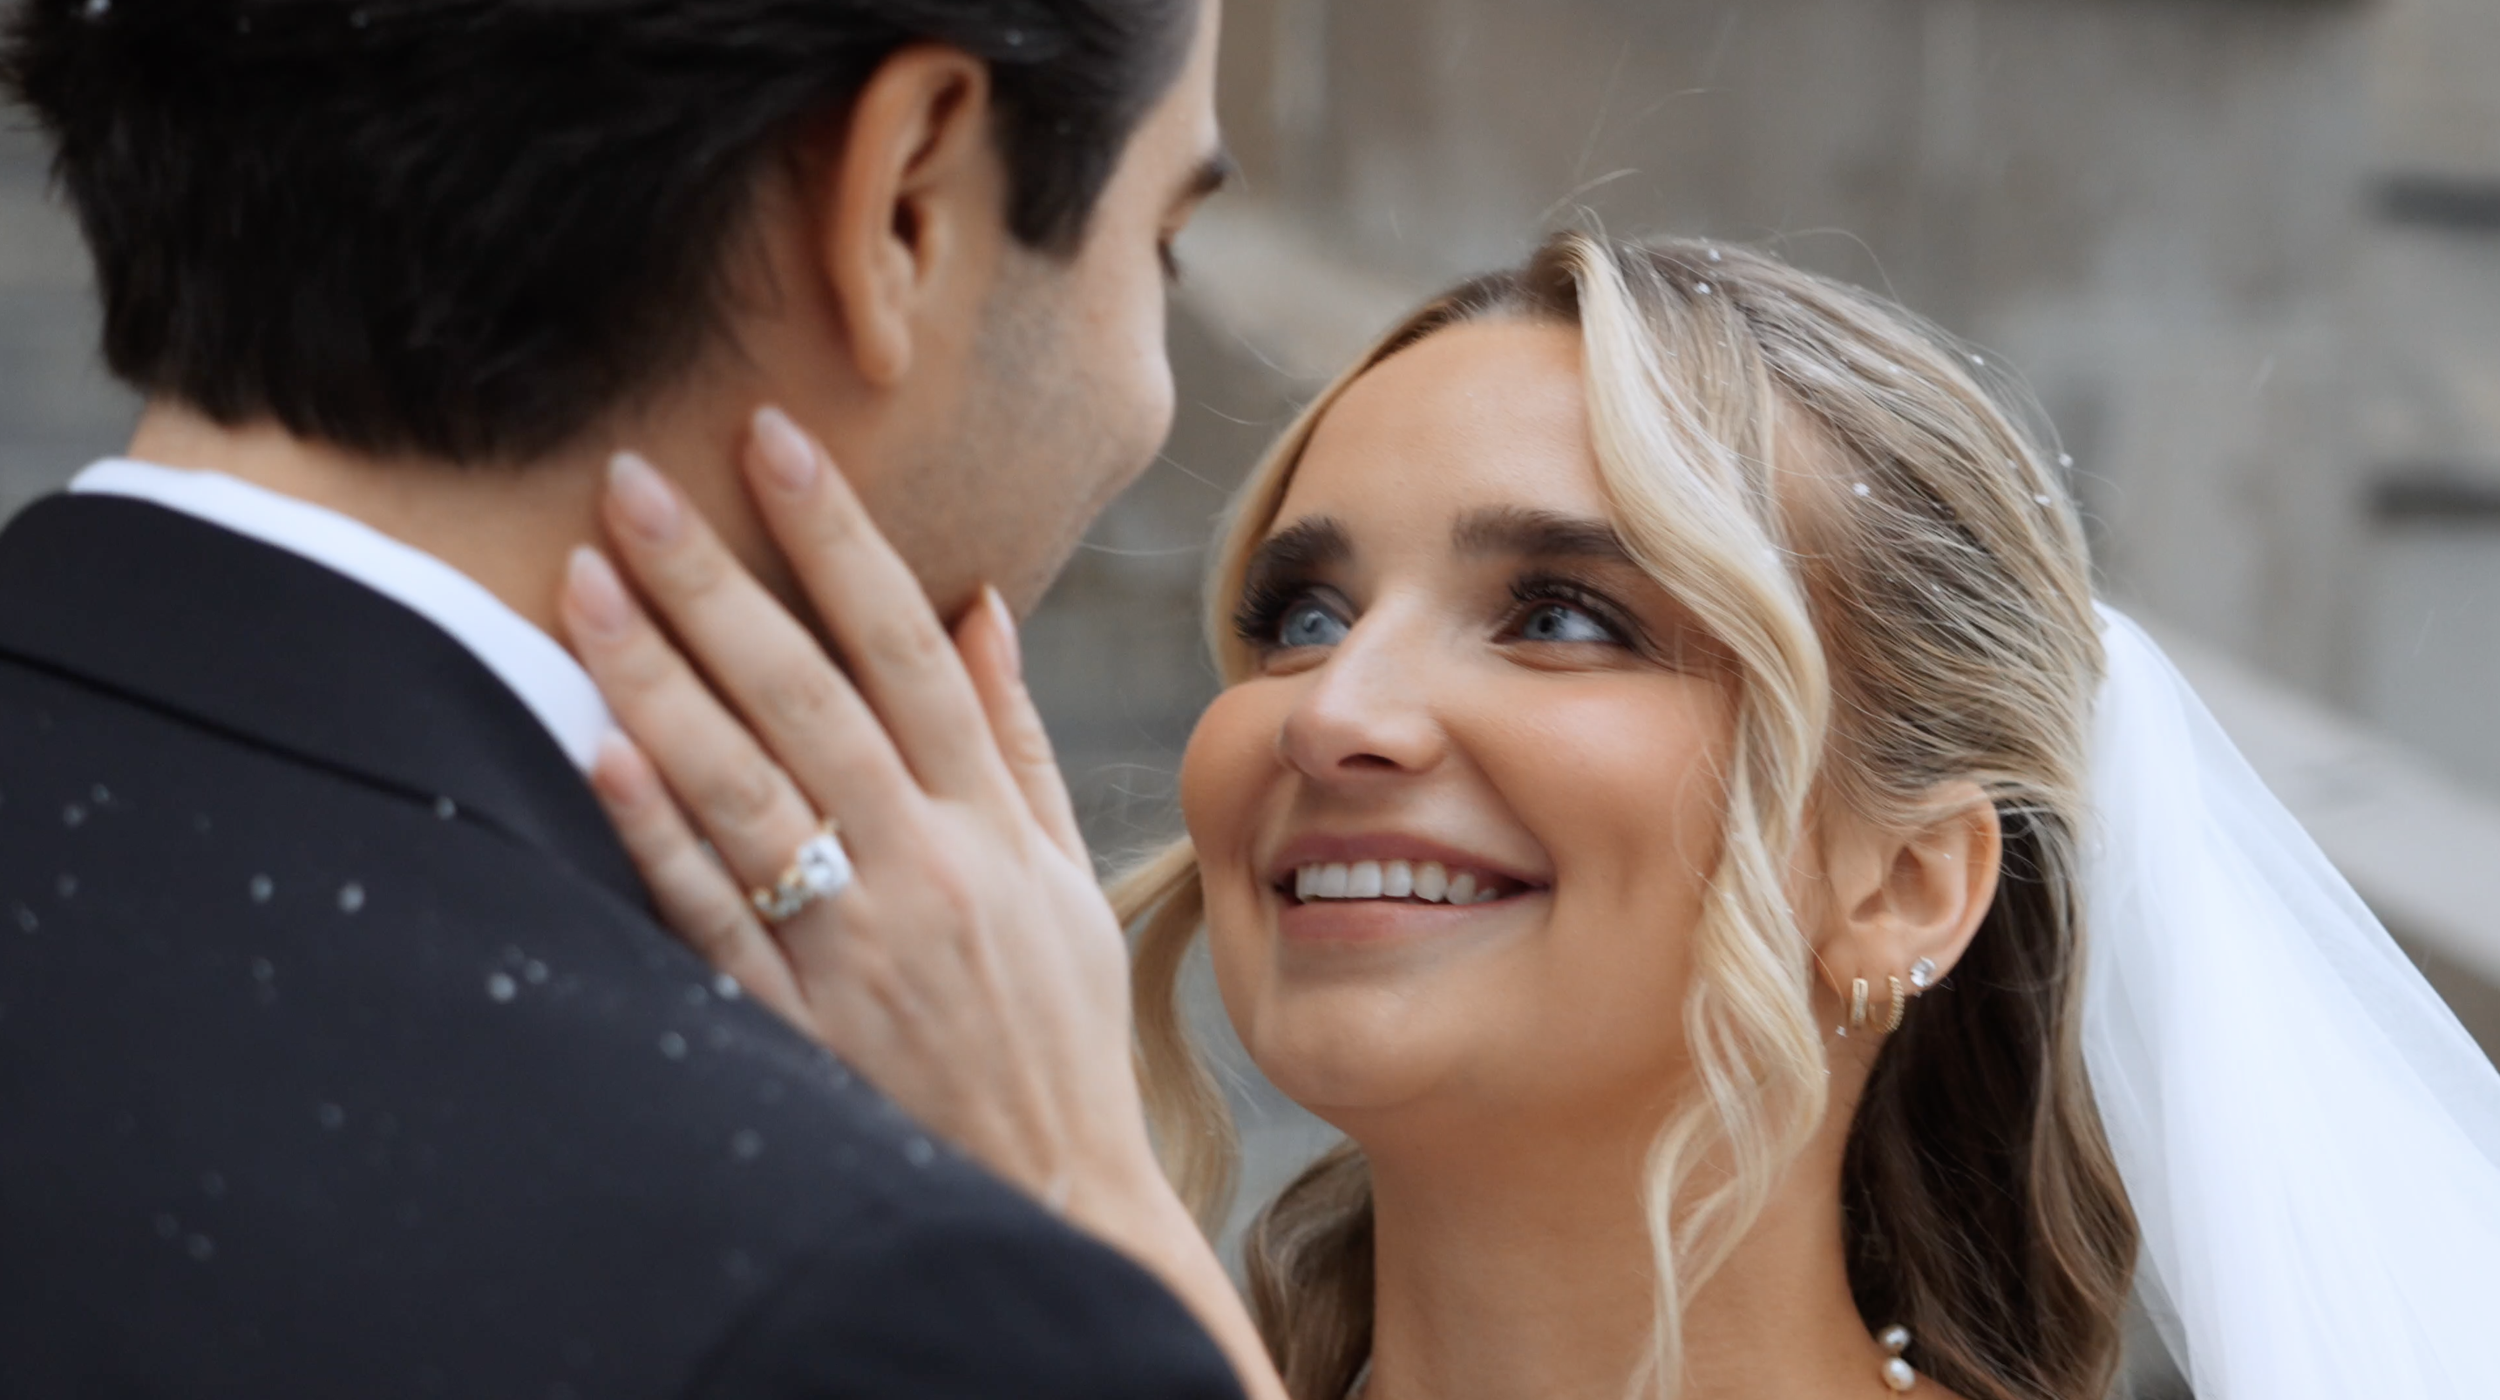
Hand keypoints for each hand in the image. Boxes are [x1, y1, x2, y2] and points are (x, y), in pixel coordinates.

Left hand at [559, 407, 1147, 1222]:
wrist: (1050, 1189)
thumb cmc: (1056, 1023)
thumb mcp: (1066, 873)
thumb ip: (1014, 738)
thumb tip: (978, 605)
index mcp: (992, 824)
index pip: (909, 648)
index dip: (840, 538)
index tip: (775, 442)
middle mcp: (925, 868)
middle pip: (807, 696)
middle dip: (717, 578)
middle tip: (632, 482)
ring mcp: (855, 948)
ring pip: (743, 789)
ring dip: (659, 680)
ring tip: (583, 584)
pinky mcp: (796, 1023)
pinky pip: (712, 917)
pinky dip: (655, 835)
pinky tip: (597, 751)